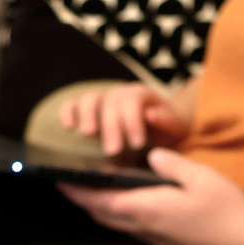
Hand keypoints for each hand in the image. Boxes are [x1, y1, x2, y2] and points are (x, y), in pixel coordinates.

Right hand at [59, 83, 190, 155]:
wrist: (162, 127)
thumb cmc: (167, 130)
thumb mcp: (175, 127)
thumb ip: (166, 121)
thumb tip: (150, 115)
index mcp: (141, 94)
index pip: (132, 102)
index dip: (133, 122)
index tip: (136, 144)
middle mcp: (120, 94)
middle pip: (110, 103)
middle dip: (111, 127)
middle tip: (113, 150)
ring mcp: (103, 101)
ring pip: (89, 99)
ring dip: (87, 116)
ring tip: (89, 134)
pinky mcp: (89, 111)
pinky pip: (73, 105)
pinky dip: (68, 113)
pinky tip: (68, 127)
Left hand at [59, 149, 243, 244]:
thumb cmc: (229, 214)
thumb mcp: (203, 177)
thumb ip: (172, 163)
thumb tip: (151, 155)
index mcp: (147, 209)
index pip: (99, 199)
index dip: (75, 189)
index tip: (56, 178)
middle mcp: (144, 227)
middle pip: (101, 213)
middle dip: (80, 198)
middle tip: (66, 181)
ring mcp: (153, 238)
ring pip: (114, 222)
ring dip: (97, 206)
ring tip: (88, 188)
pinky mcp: (164, 243)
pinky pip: (130, 226)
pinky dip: (117, 212)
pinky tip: (122, 201)